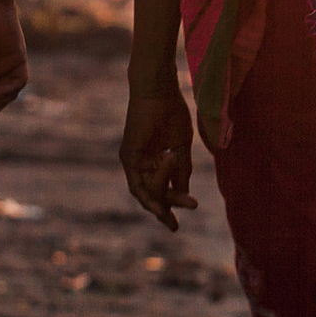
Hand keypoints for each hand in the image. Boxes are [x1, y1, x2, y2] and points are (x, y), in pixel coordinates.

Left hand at [120, 88, 198, 231]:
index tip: (177, 224)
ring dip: (165, 198)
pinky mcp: (129, 155)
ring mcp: (132, 160)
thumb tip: (184, 193)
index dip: (168, 206)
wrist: (160, 89)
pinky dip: (154, 188)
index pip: (157, 190)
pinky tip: (165, 199)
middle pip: (150, 195)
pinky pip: (140, 180)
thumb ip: (181, 171)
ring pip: (146, 191)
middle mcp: (138, 163)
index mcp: (150, 160)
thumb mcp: (180, 147)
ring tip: (187, 201)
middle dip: (163, 212)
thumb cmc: (171, 111)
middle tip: (175, 227)